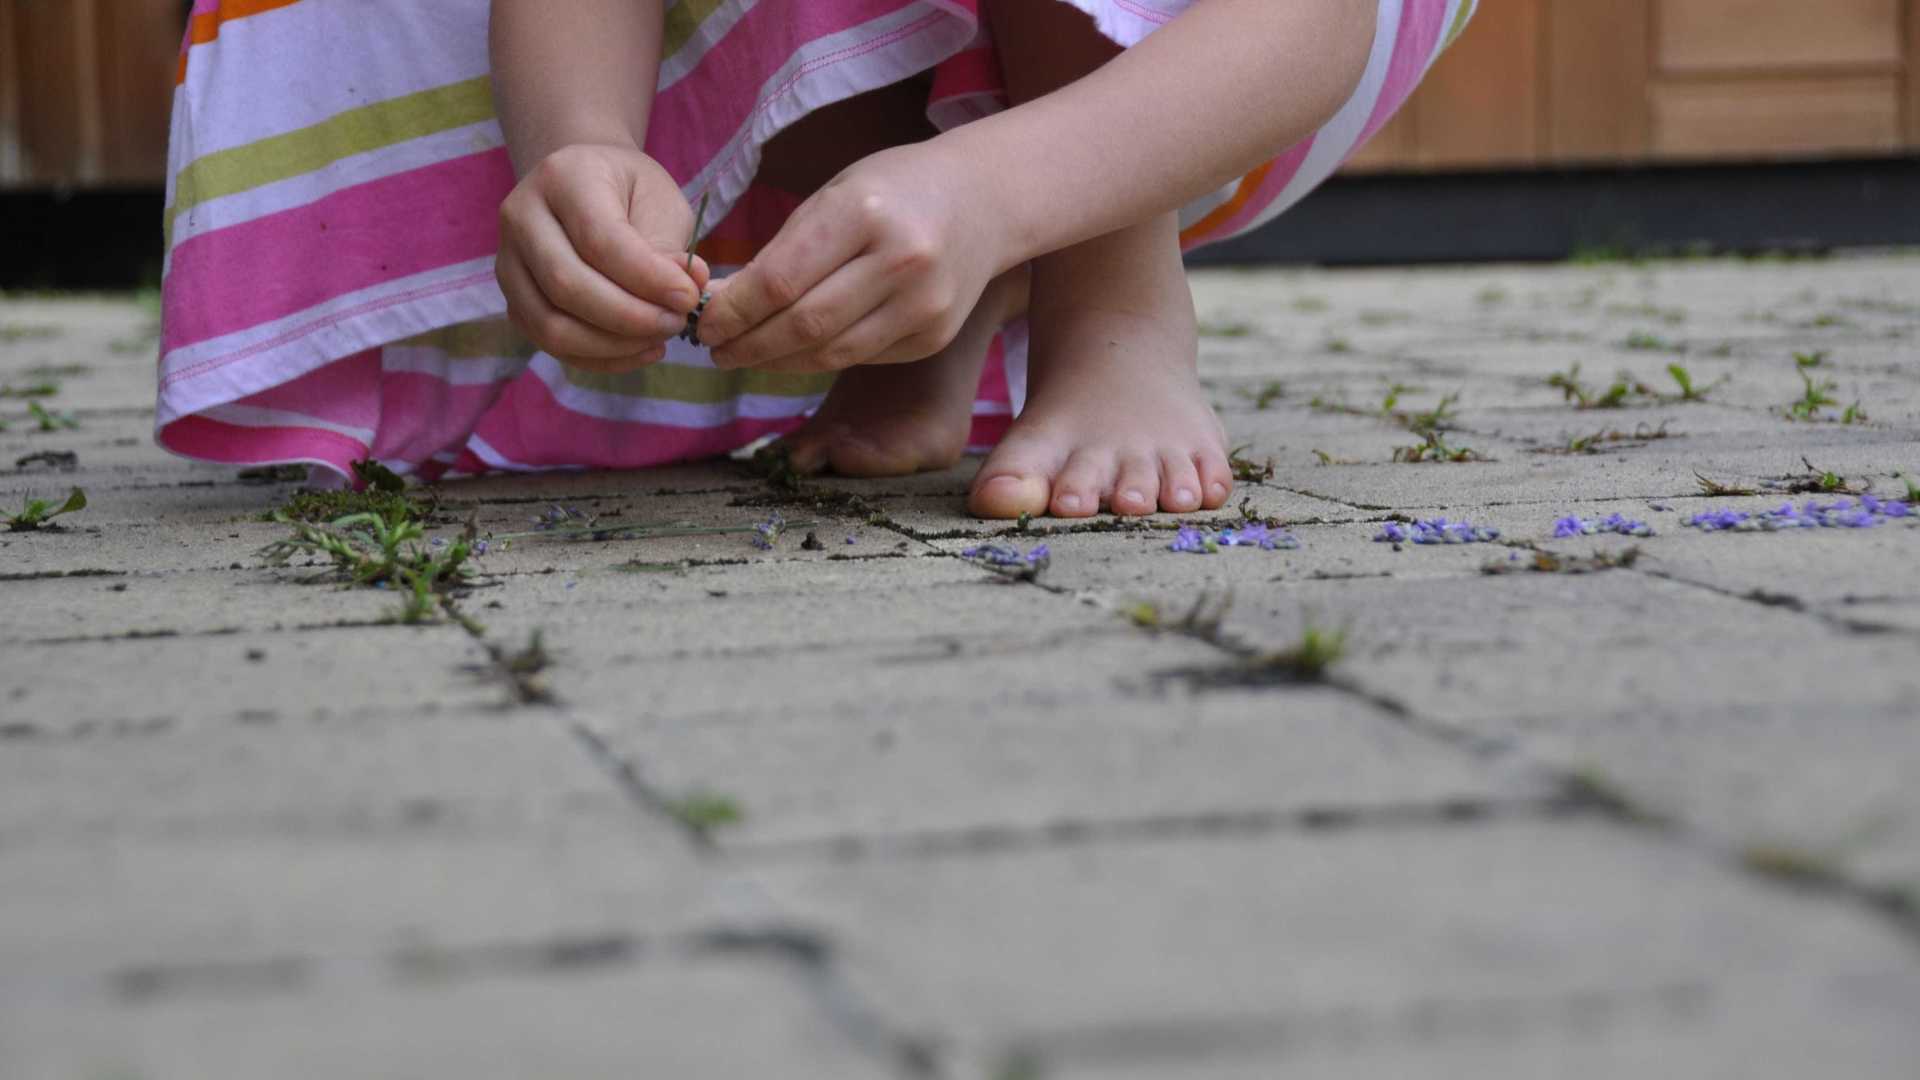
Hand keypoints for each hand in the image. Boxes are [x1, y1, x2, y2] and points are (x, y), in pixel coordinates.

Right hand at [496, 144, 711, 371]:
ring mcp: (508, 262)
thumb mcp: (659, 200)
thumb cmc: (629, 192)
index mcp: (562, 178)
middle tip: (676, 322)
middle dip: (631, 317)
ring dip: (614, 345)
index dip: (647, 279)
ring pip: (551, 325)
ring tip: (659, 338)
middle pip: (567, 286)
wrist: (584, 186)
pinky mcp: (513, 301)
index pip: (599, 240)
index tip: (688, 298)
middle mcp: (522, 217)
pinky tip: (640, 350)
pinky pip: (550, 344)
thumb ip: (669, 246)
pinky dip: (600, 358)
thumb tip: (686, 292)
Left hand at [696, 140, 1008, 373]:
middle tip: (716, 351)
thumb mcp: (834, 197)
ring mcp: (925, 304)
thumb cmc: (892, 192)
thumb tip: (721, 304)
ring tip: (745, 356)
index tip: (703, 323)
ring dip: (777, 362)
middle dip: (748, 344)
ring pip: (831, 354)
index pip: (781, 281)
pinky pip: (861, 357)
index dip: (734, 312)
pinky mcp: (934, 335)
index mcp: (864, 212)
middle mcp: (901, 260)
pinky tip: (794, 351)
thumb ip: (781, 251)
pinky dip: (819, 358)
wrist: (984, 202)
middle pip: (804, 326)